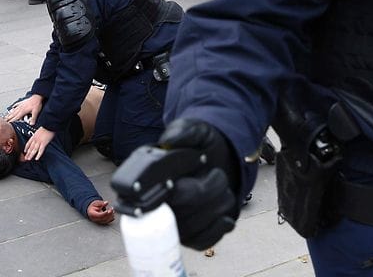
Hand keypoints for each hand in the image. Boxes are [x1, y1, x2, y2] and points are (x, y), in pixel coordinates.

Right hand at [5, 94, 42, 123]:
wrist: (37, 97)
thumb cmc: (36, 104)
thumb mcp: (36, 112)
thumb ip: (33, 118)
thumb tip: (31, 124)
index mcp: (23, 111)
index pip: (16, 117)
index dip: (12, 121)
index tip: (8, 123)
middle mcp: (20, 108)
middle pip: (13, 114)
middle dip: (8, 118)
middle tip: (4, 121)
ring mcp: (21, 105)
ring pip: (14, 110)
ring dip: (10, 114)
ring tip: (6, 116)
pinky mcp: (22, 102)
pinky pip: (17, 105)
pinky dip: (14, 106)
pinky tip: (12, 107)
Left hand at [23, 127, 54, 160]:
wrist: (49, 124)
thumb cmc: (46, 126)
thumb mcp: (41, 129)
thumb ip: (39, 134)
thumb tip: (40, 135)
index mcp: (34, 135)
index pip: (29, 143)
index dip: (26, 147)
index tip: (25, 151)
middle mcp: (35, 139)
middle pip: (30, 147)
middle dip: (28, 153)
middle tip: (25, 158)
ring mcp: (39, 141)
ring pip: (34, 149)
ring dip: (31, 155)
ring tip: (29, 159)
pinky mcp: (44, 143)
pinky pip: (40, 150)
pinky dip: (38, 155)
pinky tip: (36, 158)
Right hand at [86, 200, 114, 224]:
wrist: (91, 210)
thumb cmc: (93, 207)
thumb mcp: (95, 203)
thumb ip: (101, 203)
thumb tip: (106, 203)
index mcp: (92, 214)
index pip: (99, 216)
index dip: (104, 214)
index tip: (107, 211)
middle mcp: (95, 219)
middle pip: (103, 218)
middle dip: (109, 214)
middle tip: (111, 209)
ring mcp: (99, 221)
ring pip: (106, 221)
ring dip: (111, 216)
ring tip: (112, 210)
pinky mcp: (102, 222)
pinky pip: (107, 221)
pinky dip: (111, 218)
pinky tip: (113, 214)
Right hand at [159, 119, 239, 249]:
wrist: (224, 160)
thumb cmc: (205, 146)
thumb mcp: (196, 130)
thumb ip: (183, 131)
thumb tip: (167, 142)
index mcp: (148, 177)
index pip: (148, 196)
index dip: (174, 191)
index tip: (187, 182)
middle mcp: (154, 204)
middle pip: (178, 211)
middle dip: (207, 192)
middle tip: (217, 175)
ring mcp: (172, 224)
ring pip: (193, 227)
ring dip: (217, 206)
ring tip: (222, 189)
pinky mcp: (189, 237)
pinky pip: (202, 241)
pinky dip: (219, 227)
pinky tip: (224, 214)